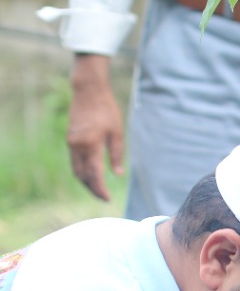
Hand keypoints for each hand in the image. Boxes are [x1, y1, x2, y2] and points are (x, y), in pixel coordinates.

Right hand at [67, 55, 123, 202]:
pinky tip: (91, 175)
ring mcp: (71, 142)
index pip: (94, 174)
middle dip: (92, 189)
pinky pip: (74, 161)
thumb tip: (118, 175)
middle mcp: (77, 145)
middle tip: (104, 198)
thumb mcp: (117, 132)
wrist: (88, 92)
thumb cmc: (106, 110)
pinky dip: (82, 171)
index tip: (108, 199)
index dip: (100, 189)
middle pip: (82, 175)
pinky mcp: (70, 139)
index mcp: (91, 144)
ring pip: (76, 169)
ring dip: (86, 181)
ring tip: (98, 189)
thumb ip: (117, 154)